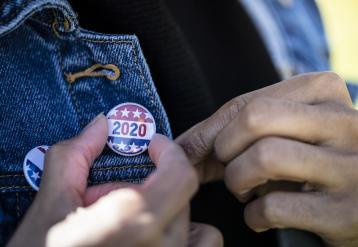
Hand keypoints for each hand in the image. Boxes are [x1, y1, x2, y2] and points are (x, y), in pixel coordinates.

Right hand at [8, 114, 222, 246]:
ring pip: (192, 222)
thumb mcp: (50, 204)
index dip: (169, 152)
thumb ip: (75, 156)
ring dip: (169, 211)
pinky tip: (153, 238)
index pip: (180, 174)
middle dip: (150, 185)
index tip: (154, 146)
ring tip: (133, 222)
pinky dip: (187, 236)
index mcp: (132, 221)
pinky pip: (201, 245)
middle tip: (114, 197)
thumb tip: (100, 126)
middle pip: (180, 196)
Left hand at [177, 72, 357, 245]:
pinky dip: (253, 216)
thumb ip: (237, 129)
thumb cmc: (307, 161)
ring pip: (264, 157)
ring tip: (244, 190)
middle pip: (254, 119)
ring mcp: (352, 167)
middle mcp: (345, 123)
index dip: (208, 131)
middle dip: (224, 149)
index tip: (189, 151)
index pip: (246, 102)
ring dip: (237, 181)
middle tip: (227, 167)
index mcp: (324, 92)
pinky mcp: (348, 212)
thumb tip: (177, 146)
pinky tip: (260, 216)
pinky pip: (274, 206)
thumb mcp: (283, 132)